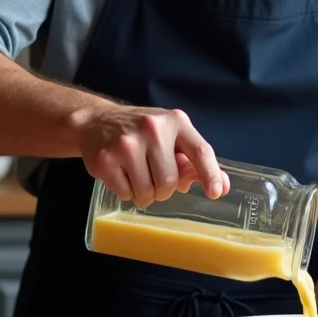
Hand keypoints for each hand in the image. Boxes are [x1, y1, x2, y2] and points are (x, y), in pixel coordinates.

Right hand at [72, 104, 229, 208]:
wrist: (96, 122)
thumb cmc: (141, 133)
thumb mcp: (170, 137)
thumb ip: (194, 160)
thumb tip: (221, 186)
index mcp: (175, 121)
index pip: (200, 150)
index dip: (210, 174)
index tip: (215, 193)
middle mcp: (152, 128)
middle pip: (170, 181)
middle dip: (164, 190)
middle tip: (154, 180)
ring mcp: (127, 143)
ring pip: (147, 191)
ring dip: (145, 195)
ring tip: (137, 178)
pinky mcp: (106, 159)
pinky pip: (126, 194)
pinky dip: (126, 193)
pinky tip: (122, 176)